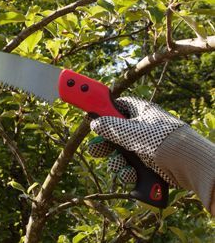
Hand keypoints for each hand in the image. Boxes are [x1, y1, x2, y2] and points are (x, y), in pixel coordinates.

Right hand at [88, 97, 214, 210]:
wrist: (191, 167)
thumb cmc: (163, 141)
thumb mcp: (132, 132)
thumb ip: (110, 127)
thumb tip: (94, 122)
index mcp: (140, 112)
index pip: (116, 106)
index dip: (102, 111)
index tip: (90, 118)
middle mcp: (142, 127)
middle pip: (114, 133)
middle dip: (106, 145)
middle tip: (97, 151)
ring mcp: (146, 145)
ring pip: (120, 152)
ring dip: (117, 162)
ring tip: (122, 168)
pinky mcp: (149, 163)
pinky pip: (131, 166)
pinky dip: (129, 172)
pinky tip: (132, 176)